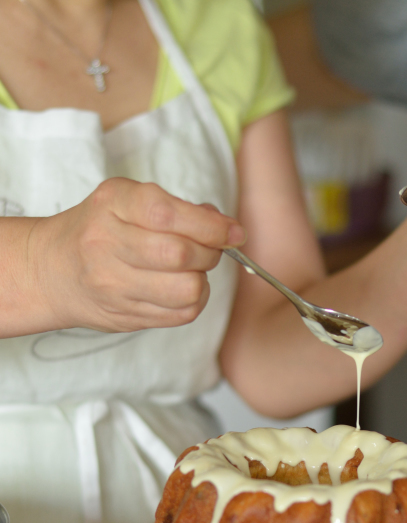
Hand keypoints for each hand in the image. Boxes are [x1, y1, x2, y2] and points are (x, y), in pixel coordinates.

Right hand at [26, 178, 245, 331]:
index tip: (234, 232)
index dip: (211, 226)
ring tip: (191, 270)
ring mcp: (114, 285)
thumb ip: (176, 207)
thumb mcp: (127, 200)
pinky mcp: (125, 316)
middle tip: (209, 249)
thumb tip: (226, 227)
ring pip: (186, 290)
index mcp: (112, 205)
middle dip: (210, 252)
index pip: (169, 215)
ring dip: (202, 279)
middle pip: (181, 255)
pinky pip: (182, 315)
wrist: (51, 269)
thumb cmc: (99, 228)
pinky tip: (181, 289)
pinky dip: (194, 301)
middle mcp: (107, 244)